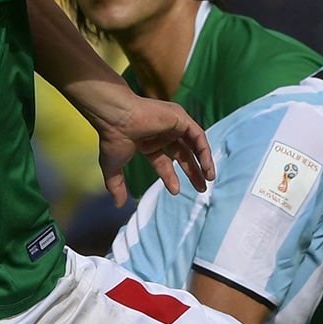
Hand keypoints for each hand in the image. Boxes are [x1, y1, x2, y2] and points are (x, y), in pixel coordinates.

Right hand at [96, 94, 214, 206]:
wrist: (117, 117)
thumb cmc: (113, 138)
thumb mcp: (113, 166)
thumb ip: (116, 185)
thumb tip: (119, 205)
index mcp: (147, 141)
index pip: (163, 161)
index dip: (169, 176)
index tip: (176, 191)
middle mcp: (161, 131)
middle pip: (182, 154)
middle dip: (192, 171)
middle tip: (202, 189)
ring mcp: (171, 123)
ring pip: (193, 144)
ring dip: (202, 162)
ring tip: (209, 179)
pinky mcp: (180, 118)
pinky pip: (198, 136)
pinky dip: (204, 151)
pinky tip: (206, 167)